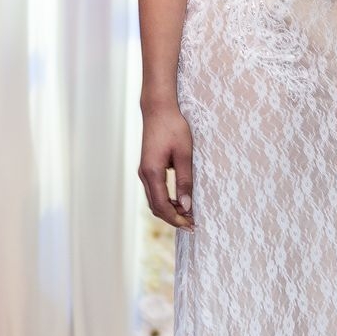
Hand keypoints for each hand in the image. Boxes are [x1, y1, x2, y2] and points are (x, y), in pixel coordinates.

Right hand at [140, 105, 194, 229]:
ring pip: (154, 201)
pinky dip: (166, 201)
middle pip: (156, 207)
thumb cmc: (173, 128)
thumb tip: (187, 206)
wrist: (158, 109)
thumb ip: (185, 180)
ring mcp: (144, 172)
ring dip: (169, 211)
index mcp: (152, 173)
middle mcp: (144, 175)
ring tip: (188, 215)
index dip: (176, 219)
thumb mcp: (184, 154)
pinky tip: (180, 202)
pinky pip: (154, 192)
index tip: (191, 225)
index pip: (162, 206)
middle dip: (173, 218)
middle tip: (192, 225)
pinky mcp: (148, 168)